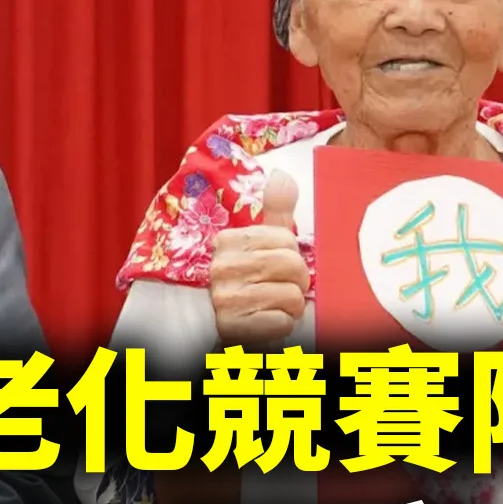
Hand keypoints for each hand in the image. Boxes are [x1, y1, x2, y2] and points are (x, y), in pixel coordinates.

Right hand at [209, 172, 308, 348]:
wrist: (206, 323)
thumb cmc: (241, 282)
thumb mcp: (254, 244)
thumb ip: (273, 212)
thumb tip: (282, 177)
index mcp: (228, 241)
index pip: (286, 240)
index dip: (290, 255)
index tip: (277, 266)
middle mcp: (223, 268)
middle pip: (293, 265)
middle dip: (296, 281)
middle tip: (281, 287)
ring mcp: (227, 298)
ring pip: (292, 296)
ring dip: (291, 306)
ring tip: (273, 306)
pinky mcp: (234, 327)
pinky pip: (283, 322)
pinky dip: (282, 325)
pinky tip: (266, 321)